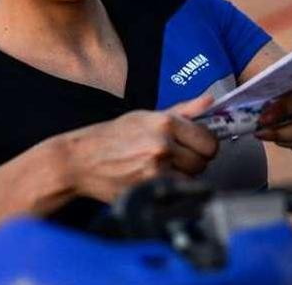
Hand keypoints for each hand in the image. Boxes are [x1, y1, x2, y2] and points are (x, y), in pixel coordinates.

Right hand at [60, 94, 217, 201]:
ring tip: (161, 167)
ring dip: (183, 175)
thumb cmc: (113, 137)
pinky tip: (155, 179)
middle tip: (175, 157)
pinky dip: (172, 187)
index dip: (204, 144)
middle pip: (204, 161)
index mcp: (165, 122)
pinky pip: (178, 191)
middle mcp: (163, 144)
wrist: (81, 160)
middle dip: (193, 160)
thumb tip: (209, 101)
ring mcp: (157, 168)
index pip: (209, 140)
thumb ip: (183, 111)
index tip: (195, 146)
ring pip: (192, 177)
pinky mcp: (149, 188)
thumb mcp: (146, 116)